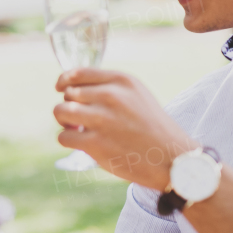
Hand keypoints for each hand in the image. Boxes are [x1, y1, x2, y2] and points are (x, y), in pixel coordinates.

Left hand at [53, 68, 197, 190]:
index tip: (61, 88)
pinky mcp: (95, 143)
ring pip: (60, 112)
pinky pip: (63, 136)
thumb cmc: (153, 128)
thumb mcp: (137, 95)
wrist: (172, 159)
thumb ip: (110, 88)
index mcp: (122, 81)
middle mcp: (111, 96)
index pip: (78, 73)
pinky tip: (82, 143)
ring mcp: (102, 119)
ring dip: (63, 121)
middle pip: (68, 94)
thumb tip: (72, 88)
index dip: (64, 81)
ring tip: (75, 128)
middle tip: (79, 118)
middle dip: (69, 105)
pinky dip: (68, 140)